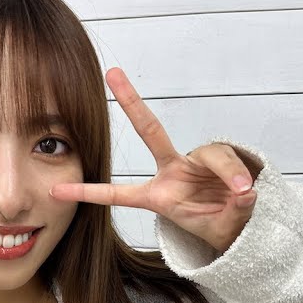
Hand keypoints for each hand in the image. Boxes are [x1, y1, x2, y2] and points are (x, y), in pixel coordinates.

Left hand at [50, 67, 260, 253]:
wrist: (240, 229)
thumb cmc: (219, 228)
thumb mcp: (218, 229)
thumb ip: (232, 211)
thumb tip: (245, 191)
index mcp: (158, 197)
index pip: (118, 194)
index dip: (88, 192)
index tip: (57, 191)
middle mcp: (173, 172)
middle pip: (151, 130)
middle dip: (131, 101)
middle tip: (113, 73)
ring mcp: (195, 162)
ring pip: (211, 154)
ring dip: (226, 170)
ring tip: (240, 191)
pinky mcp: (219, 159)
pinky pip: (228, 158)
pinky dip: (238, 173)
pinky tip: (245, 189)